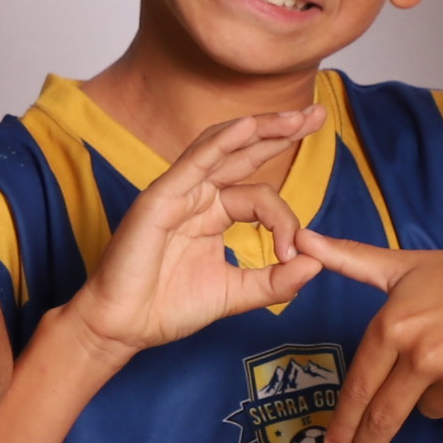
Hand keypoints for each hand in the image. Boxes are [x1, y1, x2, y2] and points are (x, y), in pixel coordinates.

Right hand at [70, 107, 326, 358]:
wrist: (124, 328)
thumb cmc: (168, 308)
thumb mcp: (236, 293)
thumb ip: (275, 281)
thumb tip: (317, 263)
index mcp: (212, 214)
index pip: (260, 197)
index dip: (285, 221)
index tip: (295, 255)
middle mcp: (196, 196)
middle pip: (244, 153)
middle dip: (282, 132)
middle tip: (317, 115)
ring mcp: (178, 193)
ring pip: (222, 148)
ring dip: (260, 128)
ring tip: (295, 116)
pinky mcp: (160, 198)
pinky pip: (194, 163)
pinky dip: (221, 142)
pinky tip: (248, 126)